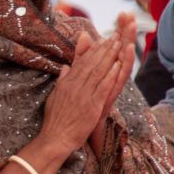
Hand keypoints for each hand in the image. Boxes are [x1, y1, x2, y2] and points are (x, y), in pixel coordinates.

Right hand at [40, 27, 132, 156]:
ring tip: (118, 44)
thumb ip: (62, 80)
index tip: (102, 39)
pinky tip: (118, 65)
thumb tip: (65, 67)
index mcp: (66, 83)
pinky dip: (110, 76)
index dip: (93, 50)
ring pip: (98, 71)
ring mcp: (83, 94)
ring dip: (109, 57)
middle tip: (114, 35)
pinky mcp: (91, 105)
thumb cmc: (55, 121)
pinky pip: (102, 87)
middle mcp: (74, 85)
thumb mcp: (55, 96)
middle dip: (103, 48)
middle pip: (91, 63)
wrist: (55, 138)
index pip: (81, 62)